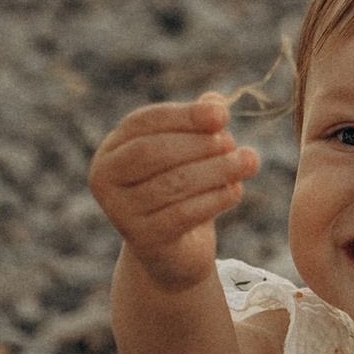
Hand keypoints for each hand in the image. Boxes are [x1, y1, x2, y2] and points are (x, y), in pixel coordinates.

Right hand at [90, 94, 259, 292]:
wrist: (175, 252)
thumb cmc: (180, 192)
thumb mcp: (188, 154)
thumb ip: (198, 126)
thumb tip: (215, 101)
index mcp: (112, 150)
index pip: (143, 122)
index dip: (184, 115)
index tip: (222, 114)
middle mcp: (105, 179)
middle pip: (152, 152)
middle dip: (198, 144)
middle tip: (234, 143)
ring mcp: (120, 211)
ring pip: (172, 184)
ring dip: (216, 170)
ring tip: (248, 162)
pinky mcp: (143, 239)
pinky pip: (182, 214)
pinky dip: (214, 199)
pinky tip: (236, 190)